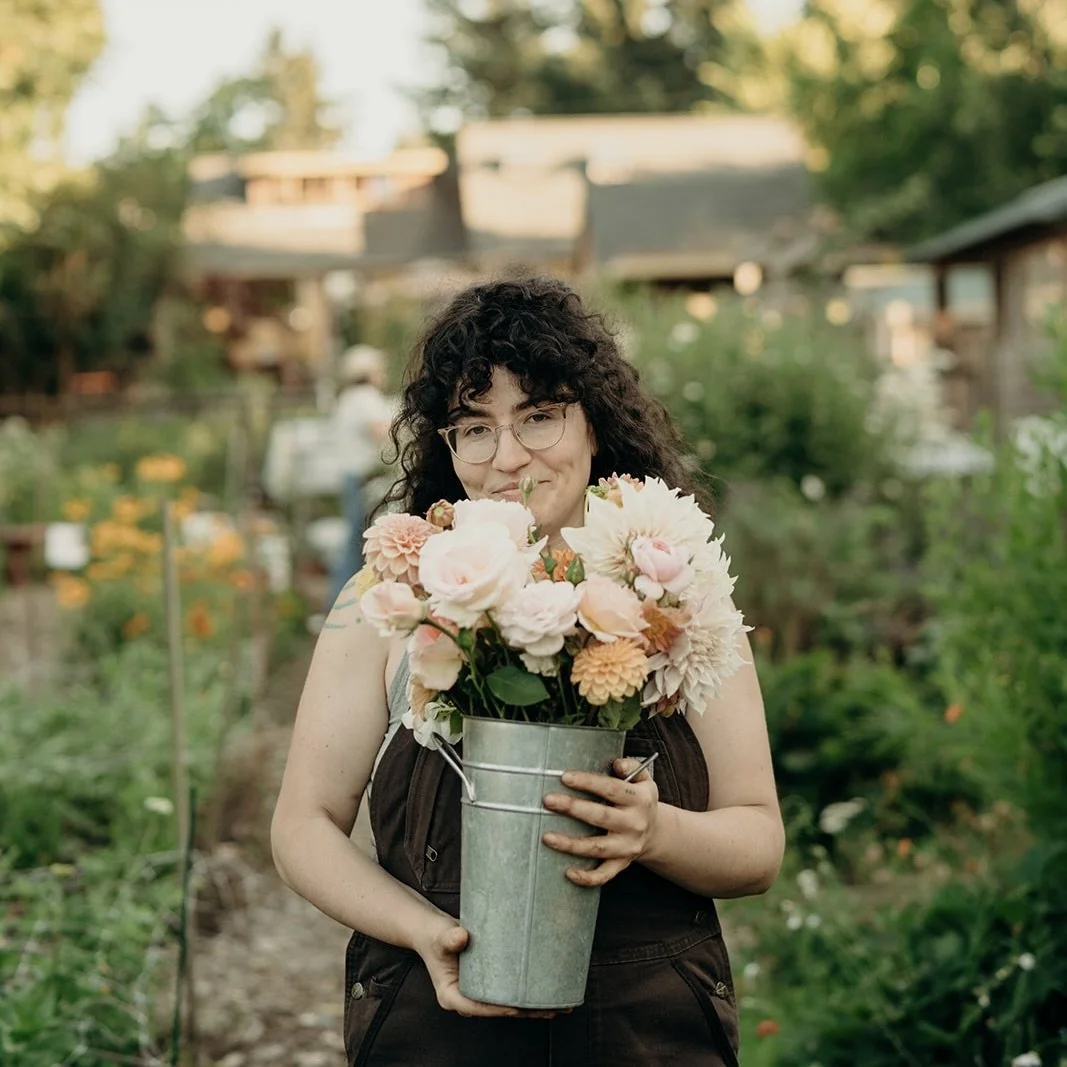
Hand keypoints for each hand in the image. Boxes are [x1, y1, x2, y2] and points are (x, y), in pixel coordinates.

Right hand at [413, 916, 560, 1018]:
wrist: (435, 932)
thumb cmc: (435, 936)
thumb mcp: (440, 937)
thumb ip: (449, 938)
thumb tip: (461, 937)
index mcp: (452, 996)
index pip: (479, 1007)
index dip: (500, 1009)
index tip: (519, 1007)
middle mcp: (468, 999)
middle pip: (499, 1011)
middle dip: (526, 1012)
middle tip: (552, 1009)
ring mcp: (479, 993)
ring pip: (508, 1005)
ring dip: (532, 1006)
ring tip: (559, 1005)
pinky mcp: (489, 984)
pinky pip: (509, 992)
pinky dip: (527, 992)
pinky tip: (547, 990)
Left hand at [541, 756, 659, 886]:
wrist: (656, 832)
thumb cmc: (640, 801)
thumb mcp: (644, 780)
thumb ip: (632, 767)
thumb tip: (617, 764)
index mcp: (639, 800)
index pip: (611, 788)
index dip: (588, 782)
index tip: (565, 777)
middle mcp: (634, 824)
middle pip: (601, 816)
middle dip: (573, 808)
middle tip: (549, 801)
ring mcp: (627, 847)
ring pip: (598, 848)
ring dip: (571, 844)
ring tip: (548, 837)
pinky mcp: (621, 864)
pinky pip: (604, 874)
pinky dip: (587, 877)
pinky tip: (568, 873)